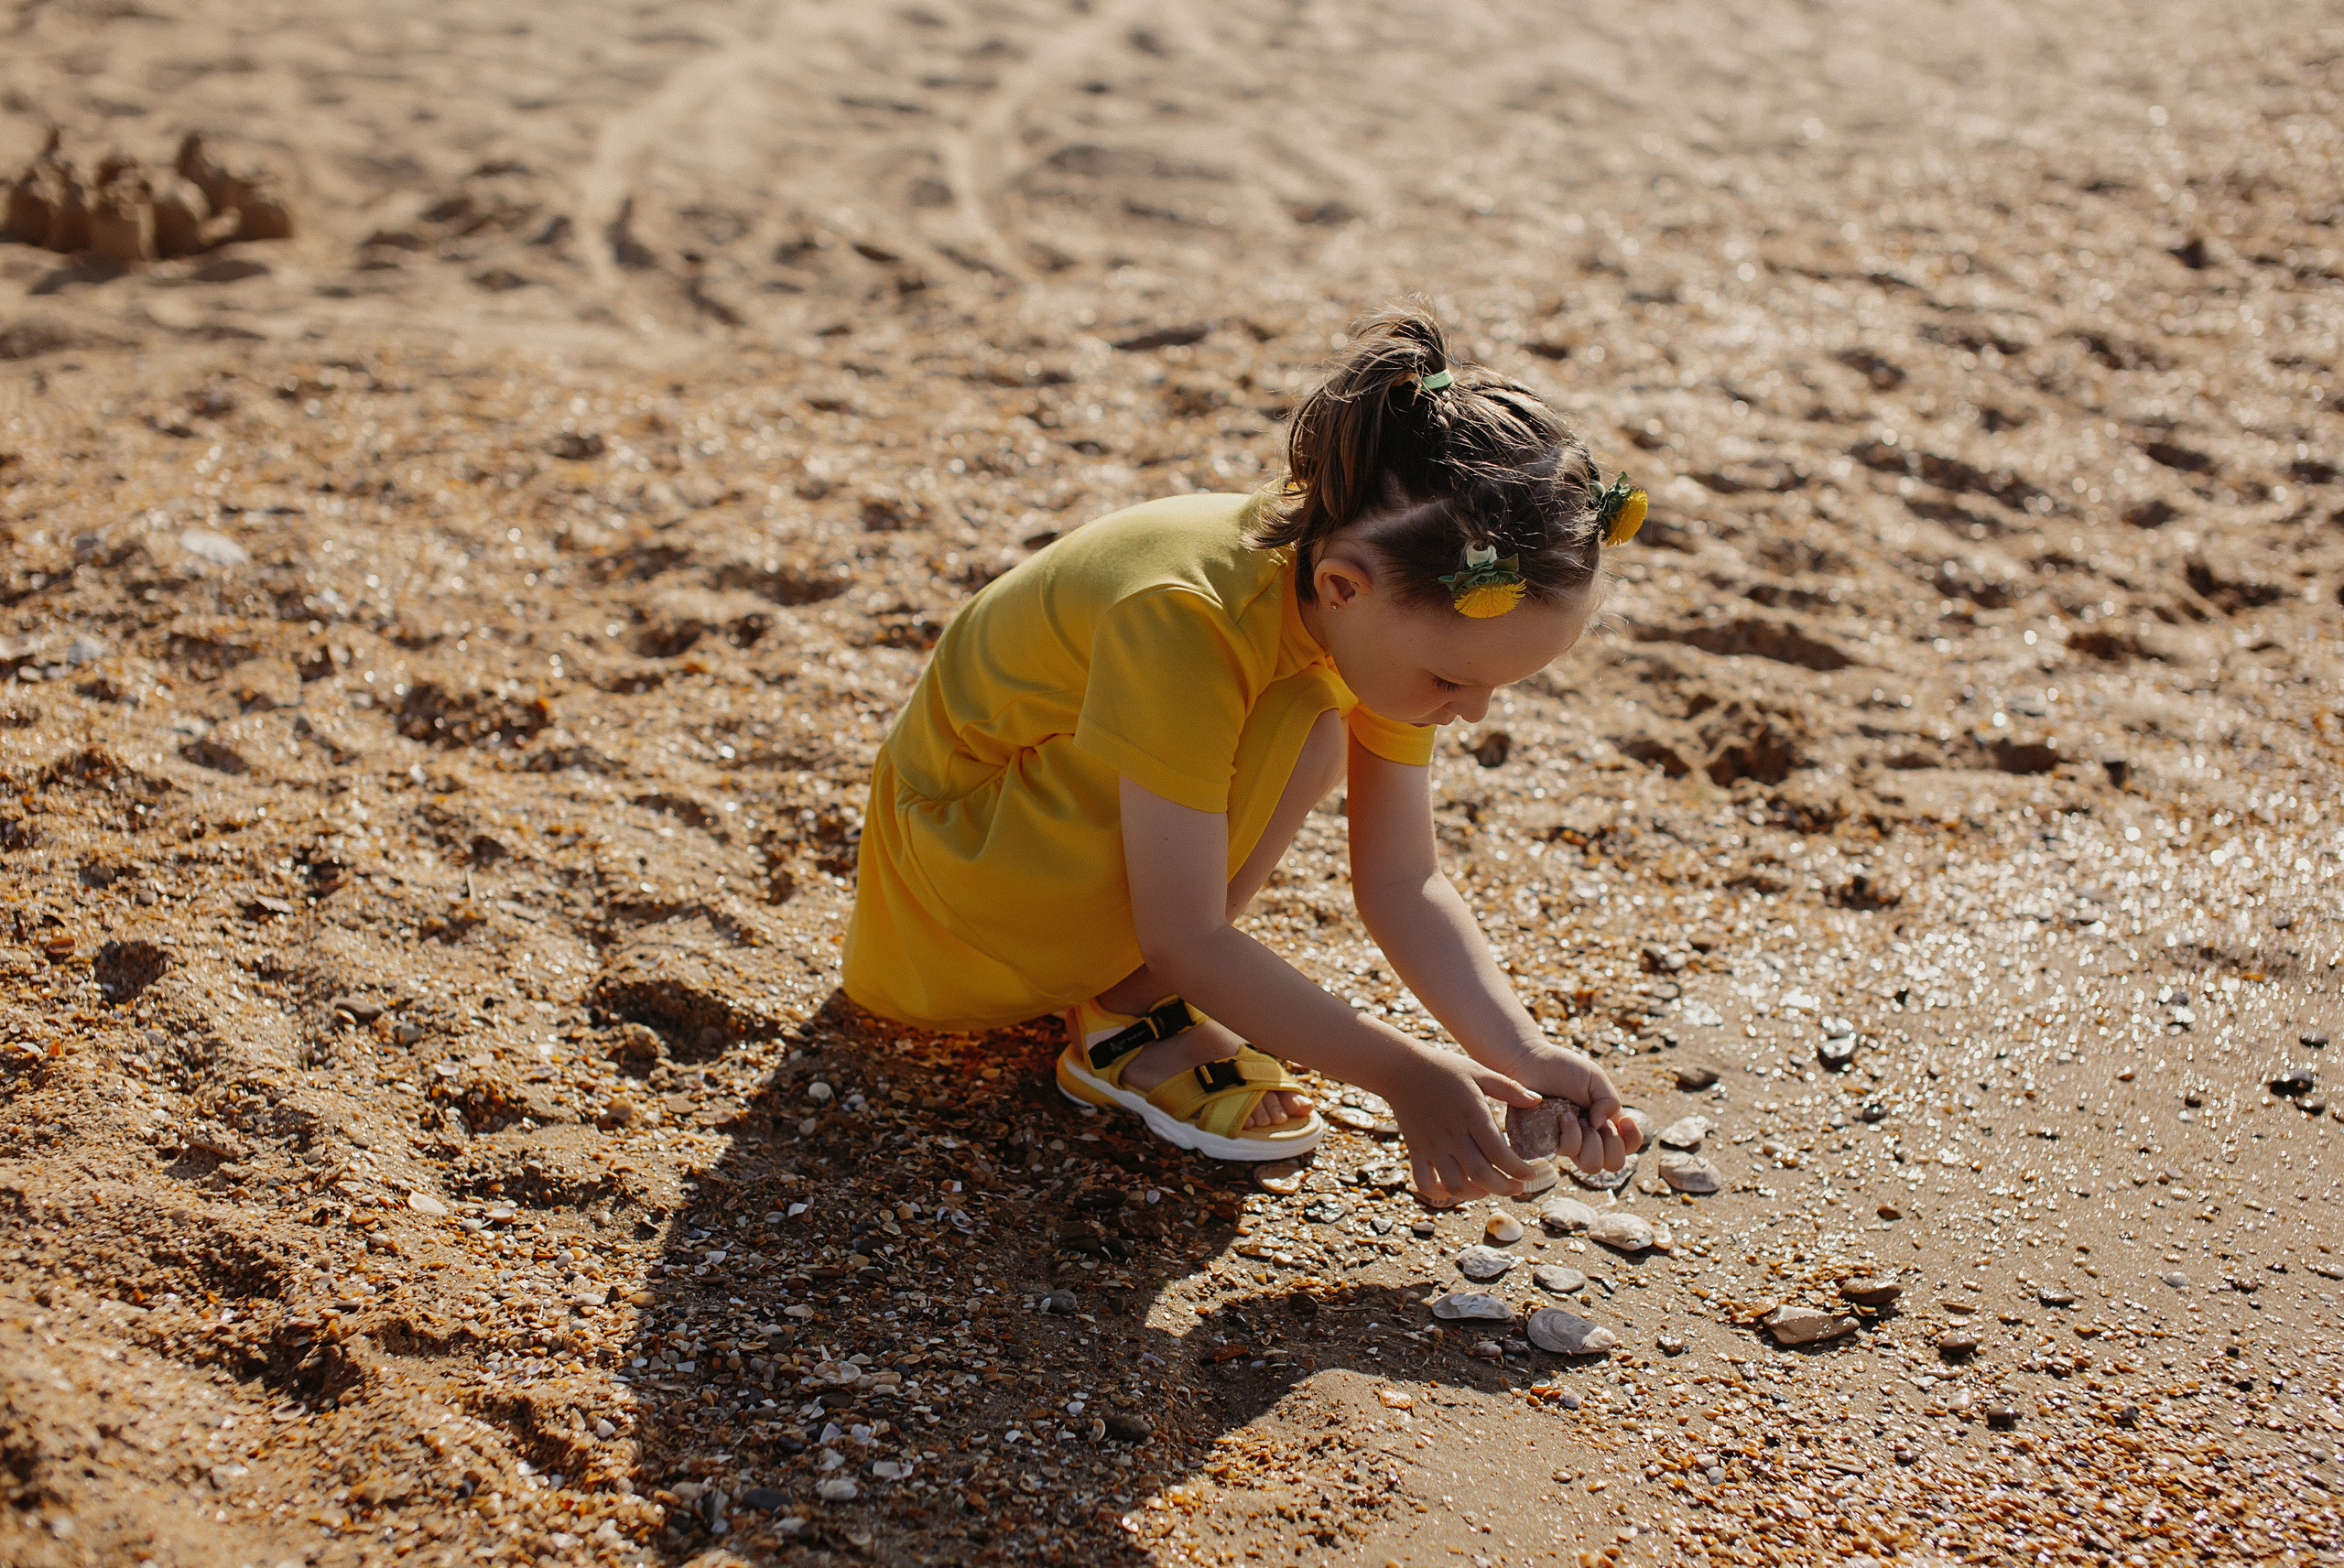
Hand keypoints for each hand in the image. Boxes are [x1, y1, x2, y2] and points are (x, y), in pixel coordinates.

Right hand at [1388, 1049, 1541, 1207]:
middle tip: (1518, 1188)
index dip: (1518, 1170)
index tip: (1531, 1175)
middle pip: (1481, 1175)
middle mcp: (1452, 1135)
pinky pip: (1425, 1182)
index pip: (1499, 1153)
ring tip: (1489, 1189)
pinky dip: (1440, 1194)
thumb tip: (1537, 1101)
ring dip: (1476, 1194)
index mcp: (1472, 1115)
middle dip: (1504, 1188)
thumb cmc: (1444, 1068)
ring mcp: (1432, 1145)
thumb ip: (1509, 1088)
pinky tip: (1454, 1189)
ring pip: (1455, 1184)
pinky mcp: (1416, 1150)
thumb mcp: (1479, 1071)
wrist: (1400, 1067)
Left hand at [1507, 1043, 1641, 1171]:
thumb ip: (1610, 1102)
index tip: (1624, 1121)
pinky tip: (1562, 1115)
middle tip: (1594, 1120)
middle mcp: (1589, 1137)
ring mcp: (1568, 1143)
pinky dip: (1570, 1133)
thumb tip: (1602, 1127)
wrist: (1529, 1061)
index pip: (1629, 1147)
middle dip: (1610, 1143)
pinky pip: (1568, 1152)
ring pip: (1591, 1165)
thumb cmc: (1562, 1068)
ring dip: (1589, 1140)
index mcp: (1605, 1122)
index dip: (1632, 1140)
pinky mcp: (1548, 1145)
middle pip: (1614, 1164)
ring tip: (1576, 1117)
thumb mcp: (1596, 1079)